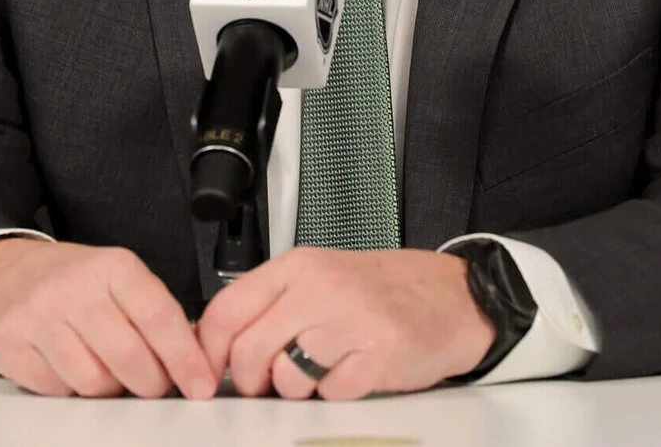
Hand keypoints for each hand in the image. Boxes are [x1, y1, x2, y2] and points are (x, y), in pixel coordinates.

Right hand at [0, 237, 217, 398]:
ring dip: (109, 387)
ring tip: (106, 367)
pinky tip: (71, 366)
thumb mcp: (121, 281)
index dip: (185, 358)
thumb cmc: (76, 284)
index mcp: (113, 267)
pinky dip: (72, 389)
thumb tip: (197, 360)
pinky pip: (59, 390)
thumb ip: (157, 314)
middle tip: (153, 383)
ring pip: (93, 381)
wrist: (10, 277)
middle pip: (129, 357)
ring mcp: (39, 315)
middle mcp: (74, 287)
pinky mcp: (12, 344)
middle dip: (151, 383)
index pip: (159, 317)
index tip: (200, 384)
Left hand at [196, 246, 494, 400]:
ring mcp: (351, 320)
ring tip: (321, 371)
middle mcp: (321, 288)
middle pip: (249, 351)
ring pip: (286, 378)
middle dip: (251, 381)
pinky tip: (354, 371)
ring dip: (297, 389)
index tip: (209, 371)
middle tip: (267, 383)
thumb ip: (272, 304)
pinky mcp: (379, 354)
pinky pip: (332, 393)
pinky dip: (337, 392)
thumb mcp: (320, 278)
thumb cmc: (382, 290)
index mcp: (298, 267)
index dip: (208, 350)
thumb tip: (218, 345)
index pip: (226, 310)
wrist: (452, 296)